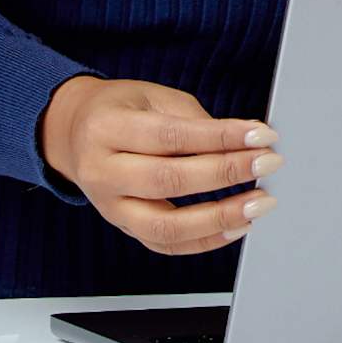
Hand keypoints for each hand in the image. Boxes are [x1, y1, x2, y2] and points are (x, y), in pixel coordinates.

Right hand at [40, 76, 282, 255]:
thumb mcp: (151, 97)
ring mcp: (110, 207)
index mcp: (107, 128)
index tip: (261, 134)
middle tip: (268, 163)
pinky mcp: (123, 228)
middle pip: (170, 179)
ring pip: (166, 225)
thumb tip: (243, 143)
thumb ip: (192, 121)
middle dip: (227, 172)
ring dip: (220, 217)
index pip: (172, 136)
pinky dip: (205, 241)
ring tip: (259, 203)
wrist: (73, 135)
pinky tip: (237, 226)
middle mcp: (102, 172)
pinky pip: (166, 245)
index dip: (220, 136)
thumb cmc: (120, 109)